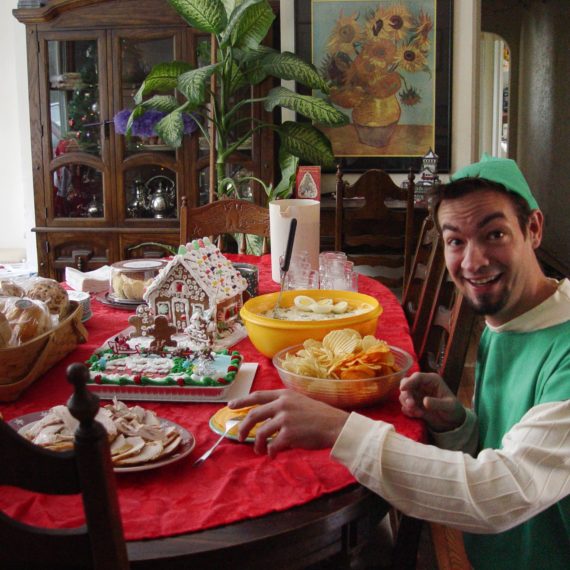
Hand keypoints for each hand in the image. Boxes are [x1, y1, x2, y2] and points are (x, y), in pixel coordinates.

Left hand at [228, 390, 348, 457]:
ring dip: (256, 444)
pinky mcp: (289, 433)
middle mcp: (282, 404)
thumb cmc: (319, 416)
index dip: (242, 400)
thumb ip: (283, 407)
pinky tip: (272, 455)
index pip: (257, 396)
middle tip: (239, 437)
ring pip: (261, 432)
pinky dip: (270, 452)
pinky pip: (272, 445)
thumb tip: (266, 421)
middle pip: (254, 415)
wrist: (335, 426)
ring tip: (258, 451)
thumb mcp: (299, 403)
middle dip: (243, 427)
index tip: (230, 405)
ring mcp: (285, 418)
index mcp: (284, 394)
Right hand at [399, 372, 465, 431]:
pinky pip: (405, 405)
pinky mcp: (414, 404)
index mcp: (432, 380)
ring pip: (404, 395)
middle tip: (411, 405)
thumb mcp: (449, 406)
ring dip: (407, 404)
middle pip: (406, 384)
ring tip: (418, 413)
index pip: (417, 377)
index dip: (409, 382)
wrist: (452, 421)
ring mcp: (417, 394)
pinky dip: (408, 411)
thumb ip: (437, 403)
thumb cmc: (453, 410)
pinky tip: (418, 415)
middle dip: (406, 394)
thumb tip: (424, 401)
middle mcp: (422, 385)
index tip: (403, 389)